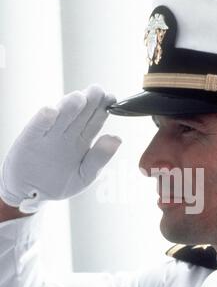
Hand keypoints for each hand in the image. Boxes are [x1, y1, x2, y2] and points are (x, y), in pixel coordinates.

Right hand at [0, 84, 121, 212]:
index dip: (103, 109)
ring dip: (69, 106)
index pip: (95, 121)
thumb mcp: (84, 175)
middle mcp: (66, 133)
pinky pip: (37, 127)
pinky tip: (51, 111)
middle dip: (89, 101)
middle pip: (80, 114)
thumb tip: (117, 138)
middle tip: (98, 90)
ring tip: (79, 97)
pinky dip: (43, 119)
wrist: (31, 196)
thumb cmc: (60, 185)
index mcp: (82, 140)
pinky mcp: (29, 139)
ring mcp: (48, 134)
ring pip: (60, 116)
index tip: (112, 99)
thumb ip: (99, 158)